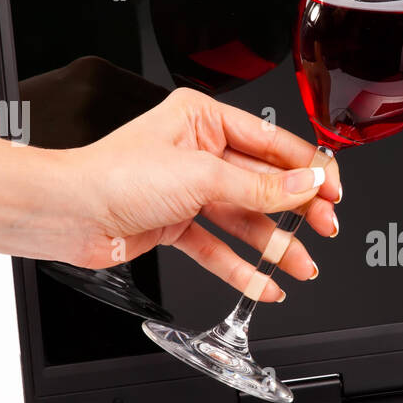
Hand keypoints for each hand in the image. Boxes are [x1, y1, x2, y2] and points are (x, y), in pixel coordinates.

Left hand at [65, 88, 341, 302]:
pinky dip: (242, 267)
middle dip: (296, 211)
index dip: (306, 168)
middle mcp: (198, 151)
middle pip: (263, 184)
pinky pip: (219, 246)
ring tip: (302, 266)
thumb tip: (305, 185)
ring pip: (244, 219)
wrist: (69, 213)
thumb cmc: (115, 176)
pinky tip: (265, 283)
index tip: (333, 190)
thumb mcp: (201, 176)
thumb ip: (259, 187)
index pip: (271, 143)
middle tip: (326, 229)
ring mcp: (188, 190)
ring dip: (274, 246)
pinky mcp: (176, 223)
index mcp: (203, 119)